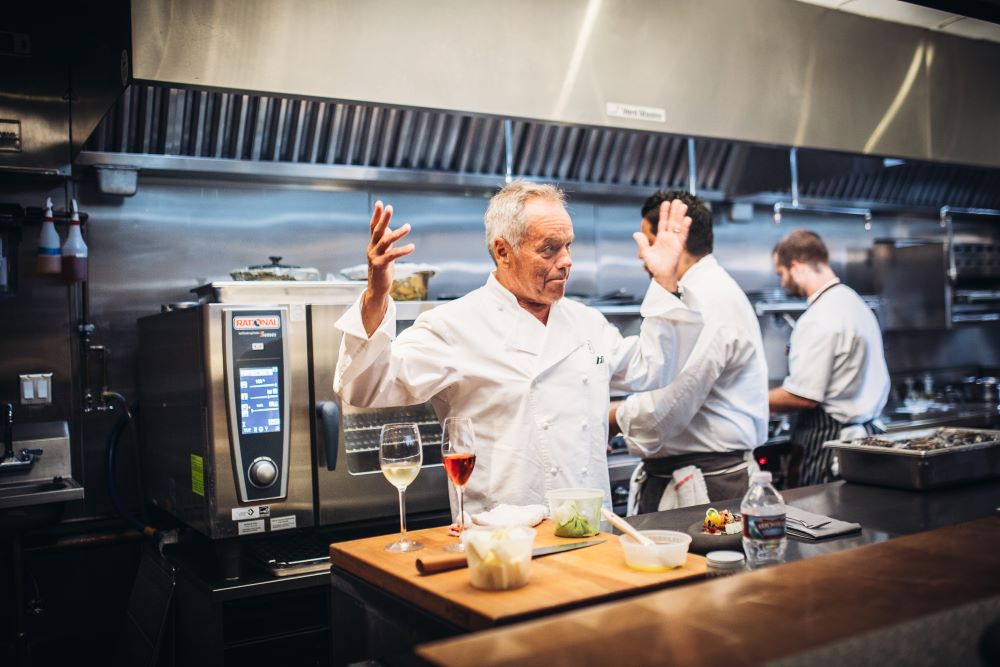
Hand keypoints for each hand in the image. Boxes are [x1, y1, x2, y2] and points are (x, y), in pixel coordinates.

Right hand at [362, 200, 414, 334]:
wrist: (377, 289)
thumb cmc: (382, 270)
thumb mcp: (384, 253)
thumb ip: (385, 241)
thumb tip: (388, 228)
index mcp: (373, 245)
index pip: (373, 227)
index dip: (377, 215)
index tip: (380, 203)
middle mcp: (372, 249)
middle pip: (378, 231)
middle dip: (384, 218)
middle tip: (390, 207)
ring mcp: (375, 257)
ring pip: (386, 241)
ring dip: (397, 233)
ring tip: (408, 226)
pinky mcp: (381, 266)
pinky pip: (392, 255)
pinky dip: (402, 250)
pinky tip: (412, 246)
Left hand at [632, 199, 690, 292]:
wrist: (662, 275)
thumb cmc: (654, 266)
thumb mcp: (646, 253)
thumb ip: (642, 243)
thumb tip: (635, 233)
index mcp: (661, 238)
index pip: (663, 222)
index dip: (664, 213)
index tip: (666, 203)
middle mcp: (669, 238)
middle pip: (672, 221)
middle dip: (674, 211)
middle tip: (678, 200)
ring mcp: (675, 241)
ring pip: (678, 226)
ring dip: (680, 216)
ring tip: (683, 205)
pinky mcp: (679, 246)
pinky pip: (683, 235)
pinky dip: (685, 227)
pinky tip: (687, 219)